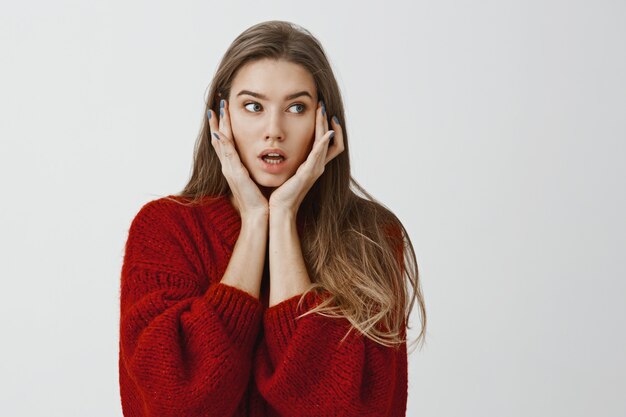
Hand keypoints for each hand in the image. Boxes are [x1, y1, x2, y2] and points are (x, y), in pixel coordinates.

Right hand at [208, 99, 268, 220]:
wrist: (257, 216)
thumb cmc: (258, 200)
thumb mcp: (254, 180)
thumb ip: (251, 169)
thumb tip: (255, 160)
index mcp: (234, 167)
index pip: (226, 142)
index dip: (223, 127)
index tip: (221, 111)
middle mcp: (229, 166)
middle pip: (220, 139)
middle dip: (218, 121)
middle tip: (216, 104)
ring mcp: (230, 170)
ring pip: (221, 143)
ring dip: (219, 126)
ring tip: (217, 110)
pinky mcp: (235, 174)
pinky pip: (227, 155)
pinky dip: (223, 143)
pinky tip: (219, 132)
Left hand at [269, 100, 343, 215]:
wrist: (280, 210)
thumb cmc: (281, 193)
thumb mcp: (289, 172)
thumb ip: (292, 160)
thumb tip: (285, 148)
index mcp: (313, 165)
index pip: (329, 143)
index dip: (329, 128)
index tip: (322, 113)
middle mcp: (318, 167)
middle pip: (332, 140)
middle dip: (327, 122)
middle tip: (322, 105)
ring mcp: (314, 170)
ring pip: (326, 144)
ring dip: (325, 126)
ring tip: (322, 112)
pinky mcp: (308, 174)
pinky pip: (319, 156)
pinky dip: (323, 144)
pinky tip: (325, 133)